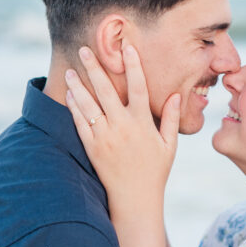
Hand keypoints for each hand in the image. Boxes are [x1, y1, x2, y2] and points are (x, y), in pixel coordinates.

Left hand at [64, 45, 180, 206]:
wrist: (135, 199)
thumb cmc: (155, 172)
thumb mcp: (169, 145)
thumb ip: (172, 119)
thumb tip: (175, 95)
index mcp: (143, 123)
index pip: (138, 86)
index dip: (133, 65)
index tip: (127, 47)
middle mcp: (122, 127)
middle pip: (105, 90)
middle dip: (94, 67)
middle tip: (84, 49)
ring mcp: (105, 137)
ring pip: (88, 104)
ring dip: (78, 85)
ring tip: (71, 70)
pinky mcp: (92, 148)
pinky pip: (80, 123)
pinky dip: (74, 108)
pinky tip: (69, 95)